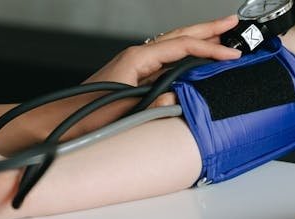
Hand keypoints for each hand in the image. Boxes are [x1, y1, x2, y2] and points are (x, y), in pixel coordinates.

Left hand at [86, 15, 241, 106]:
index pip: (182, 47)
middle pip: (179, 36)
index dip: (210, 49)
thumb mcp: (124, 111)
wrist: (62, 120)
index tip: (232, 54)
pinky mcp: (134, 76)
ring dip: (198, 39)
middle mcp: (137, 56)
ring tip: (220, 35)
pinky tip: (195, 59)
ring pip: (174, 46)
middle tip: (232, 22)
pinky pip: (167, 60)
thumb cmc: (86, 114)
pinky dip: (185, 55)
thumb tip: (177, 98)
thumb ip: (153, 105)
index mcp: (136, 58)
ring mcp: (135, 65)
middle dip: (208, 29)